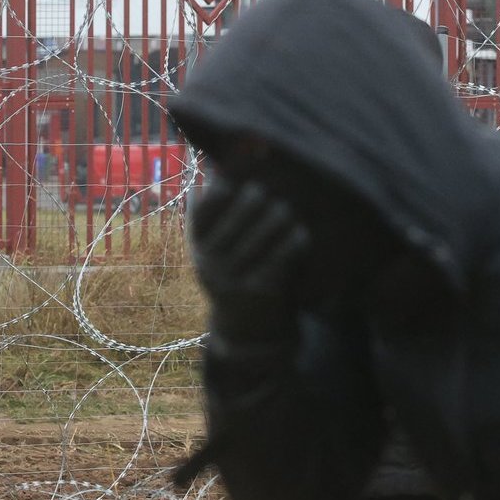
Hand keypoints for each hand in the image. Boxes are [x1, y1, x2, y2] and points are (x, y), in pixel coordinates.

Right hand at [189, 173, 310, 315]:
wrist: (246, 327)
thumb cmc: (236, 272)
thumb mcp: (217, 249)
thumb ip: (216, 216)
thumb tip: (217, 171)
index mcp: (198, 249)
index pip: (203, 211)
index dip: (218, 192)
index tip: (235, 179)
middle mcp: (210, 265)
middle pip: (236, 219)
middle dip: (255, 199)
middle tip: (269, 190)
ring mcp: (232, 280)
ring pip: (260, 236)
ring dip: (278, 218)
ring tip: (288, 209)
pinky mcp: (257, 292)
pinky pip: (279, 258)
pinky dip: (292, 243)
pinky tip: (301, 233)